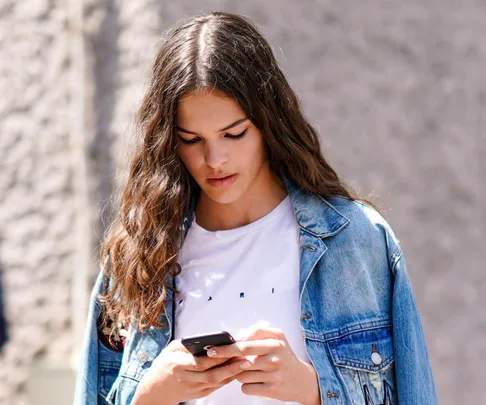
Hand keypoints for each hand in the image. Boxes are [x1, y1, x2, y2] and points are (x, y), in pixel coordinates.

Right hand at [133, 339, 247, 404]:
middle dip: (231, 366)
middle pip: (213, 373)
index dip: (217, 357)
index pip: (201, 362)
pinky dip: (227, 379)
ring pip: (217, 382)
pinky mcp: (199, 394)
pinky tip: (236, 370)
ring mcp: (193, 388)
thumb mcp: (170, 349)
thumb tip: (205, 339)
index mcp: (178, 364)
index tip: (231, 349)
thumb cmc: (163, 365)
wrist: (154, 390)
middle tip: (246, 357)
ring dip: (233, 373)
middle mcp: (187, 378)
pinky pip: (216, 386)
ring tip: (246, 362)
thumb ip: (186, 344)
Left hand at [207, 326, 320, 404]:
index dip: (229, 344)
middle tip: (210, 354)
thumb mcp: (277, 338)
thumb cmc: (284, 355)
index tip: (215, 345)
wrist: (302, 380)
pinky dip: (245, 385)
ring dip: (239, 372)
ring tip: (249, 370)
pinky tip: (254, 381)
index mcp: (275, 342)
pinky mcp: (271, 390)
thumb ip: (258, 332)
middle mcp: (275, 357)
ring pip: (241, 373)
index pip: (247, 341)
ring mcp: (273, 374)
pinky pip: (246, 387)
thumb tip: (236, 337)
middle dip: (224, 354)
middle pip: (242, 356)